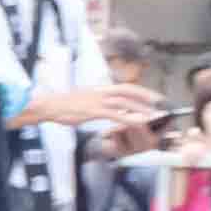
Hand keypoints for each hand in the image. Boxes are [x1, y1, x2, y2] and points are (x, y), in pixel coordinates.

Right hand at [21, 83, 159, 133]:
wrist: (48, 105)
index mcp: (101, 89)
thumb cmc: (64, 105)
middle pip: (129, 91)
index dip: (142, 91)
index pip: (126, 87)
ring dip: (141, 108)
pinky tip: (138, 123)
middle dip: (146, 96)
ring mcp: (98, 101)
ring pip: (125, 102)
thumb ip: (98, 101)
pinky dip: (129, 118)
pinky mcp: (93, 111)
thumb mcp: (84, 100)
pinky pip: (115, 114)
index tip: (154, 97)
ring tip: (154, 114)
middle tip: (161, 103)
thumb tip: (107, 105)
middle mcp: (102, 92)